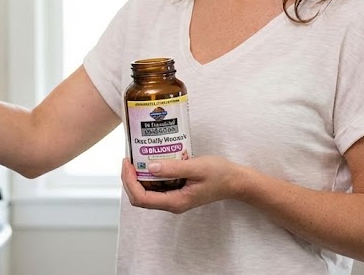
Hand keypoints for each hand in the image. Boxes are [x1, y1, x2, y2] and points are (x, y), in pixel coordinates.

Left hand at [121, 156, 245, 213]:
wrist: (235, 182)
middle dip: (129, 180)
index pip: (142, 198)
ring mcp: (174, 199)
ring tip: (136, 159)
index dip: (129, 182)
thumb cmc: (220, 174)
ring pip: (147, 193)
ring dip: (138, 178)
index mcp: (175, 202)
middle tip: (128, 159)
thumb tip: (150, 167)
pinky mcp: (177, 192)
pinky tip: (150, 162)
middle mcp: (172, 204)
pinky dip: (149, 176)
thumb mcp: (197, 167)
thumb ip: (174, 168)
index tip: (128, 163)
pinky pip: (156, 188)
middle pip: (140, 198)